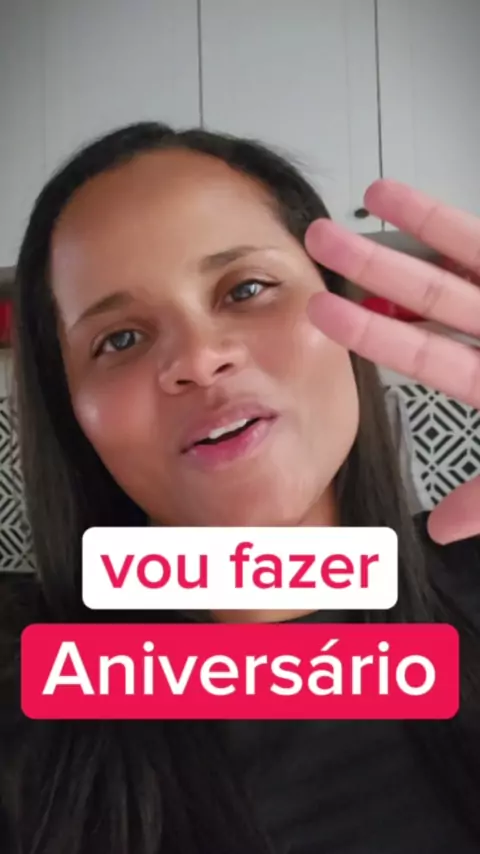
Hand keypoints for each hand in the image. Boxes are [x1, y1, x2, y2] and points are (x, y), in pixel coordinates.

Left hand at [305, 179, 479, 545]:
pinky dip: (455, 222)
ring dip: (415, 232)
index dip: (375, 335)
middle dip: (374, 273)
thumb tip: (440, 530)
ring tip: (365, 201)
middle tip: (318, 247)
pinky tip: (415, 196)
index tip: (325, 318)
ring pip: (467, 262)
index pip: (427, 357)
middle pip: (432, 300)